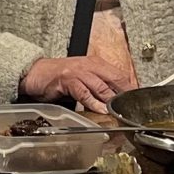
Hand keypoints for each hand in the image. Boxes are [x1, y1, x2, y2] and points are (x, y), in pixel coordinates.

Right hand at [21, 53, 136, 111]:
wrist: (34, 72)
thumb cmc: (57, 76)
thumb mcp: (82, 77)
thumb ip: (97, 85)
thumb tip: (115, 98)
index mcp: (96, 63)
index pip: (120, 75)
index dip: (131, 88)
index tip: (138, 100)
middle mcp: (90, 65)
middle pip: (115, 79)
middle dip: (125, 94)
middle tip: (133, 107)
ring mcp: (79, 72)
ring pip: (102, 86)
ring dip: (112, 100)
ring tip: (119, 111)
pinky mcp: (67, 80)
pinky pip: (84, 93)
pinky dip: (94, 103)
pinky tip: (101, 110)